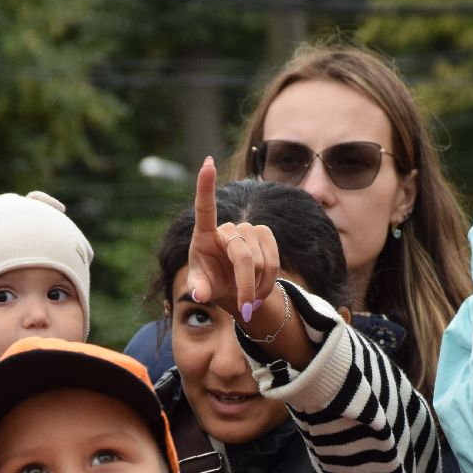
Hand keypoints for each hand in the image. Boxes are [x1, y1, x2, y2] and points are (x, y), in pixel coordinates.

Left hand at [184, 157, 279, 321]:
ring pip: (260, 260)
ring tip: (247, 301)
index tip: (208, 163)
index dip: (206, 186)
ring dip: (255, 286)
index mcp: (204, 235)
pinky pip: (273, 260)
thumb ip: (199, 289)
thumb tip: (199, 295)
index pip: (205, 208)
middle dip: (245, 284)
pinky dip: (268, 281)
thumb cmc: (211, 282)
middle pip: (242, 254)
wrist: (231, 287)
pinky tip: (259, 293)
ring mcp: (248, 229)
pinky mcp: (265, 235)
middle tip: (244, 308)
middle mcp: (227, 228)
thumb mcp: (202, 288)